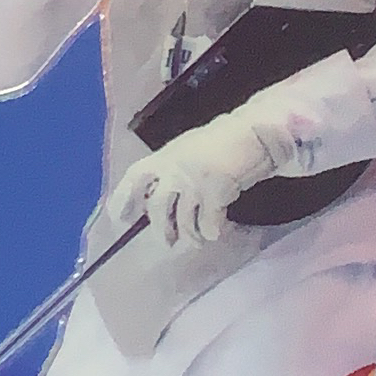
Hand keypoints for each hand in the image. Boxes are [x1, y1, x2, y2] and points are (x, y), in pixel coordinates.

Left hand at [106, 106, 281, 247]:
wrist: (256, 132)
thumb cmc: (224, 141)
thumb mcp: (190, 150)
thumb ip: (173, 170)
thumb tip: (158, 196)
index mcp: (165, 156)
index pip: (134, 177)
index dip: (123, 198)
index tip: (119, 218)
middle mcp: (174, 169)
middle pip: (156, 208)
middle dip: (161, 229)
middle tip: (168, 242)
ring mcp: (193, 181)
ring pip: (183, 221)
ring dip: (191, 236)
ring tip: (198, 240)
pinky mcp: (215, 192)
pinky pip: (208, 224)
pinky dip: (212, 231)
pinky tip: (218, 230)